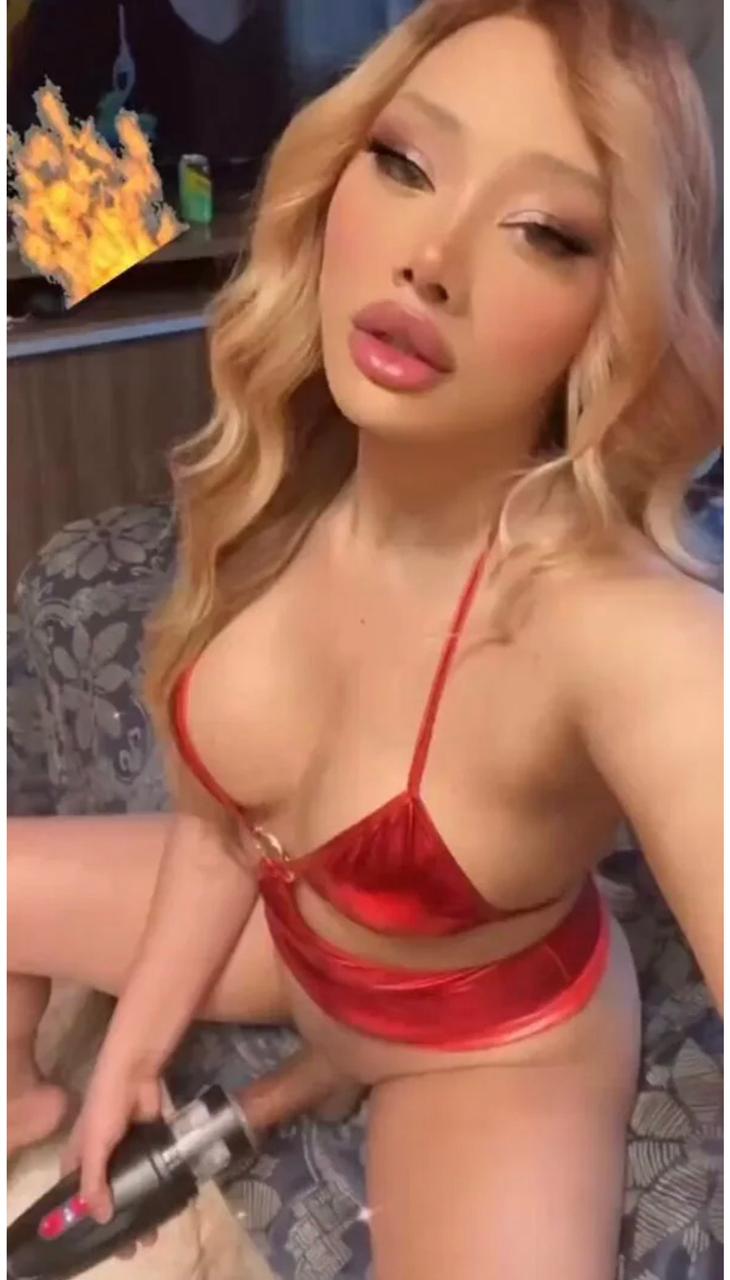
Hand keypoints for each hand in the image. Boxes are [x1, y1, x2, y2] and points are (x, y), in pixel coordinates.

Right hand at [60, 1058, 163, 1254]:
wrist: (136, 1070)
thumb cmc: (105, 1107)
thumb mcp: (93, 1146)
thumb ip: (95, 1183)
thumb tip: (101, 1219)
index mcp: (79, 1157)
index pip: (76, 1195)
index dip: (84, 1219)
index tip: (98, 1243)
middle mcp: (102, 1155)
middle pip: (109, 1193)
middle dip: (120, 1218)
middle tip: (134, 1246)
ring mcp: (128, 1147)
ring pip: (135, 1183)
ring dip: (144, 1205)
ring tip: (154, 1233)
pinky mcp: (151, 1139)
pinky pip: (156, 1167)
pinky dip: (161, 1183)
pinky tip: (171, 1202)